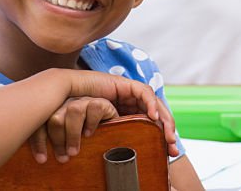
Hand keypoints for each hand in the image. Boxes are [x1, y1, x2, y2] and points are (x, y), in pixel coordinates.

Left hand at [29, 96, 118, 163]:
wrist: (108, 126)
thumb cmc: (82, 134)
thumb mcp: (65, 138)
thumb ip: (54, 140)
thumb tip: (42, 158)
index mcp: (55, 109)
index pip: (41, 122)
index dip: (39, 141)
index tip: (42, 159)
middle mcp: (68, 102)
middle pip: (56, 117)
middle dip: (57, 140)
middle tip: (63, 157)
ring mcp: (84, 101)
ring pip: (74, 111)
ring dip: (73, 135)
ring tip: (74, 151)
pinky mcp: (101, 102)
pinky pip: (94, 108)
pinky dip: (91, 123)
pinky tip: (89, 135)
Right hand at [61, 69, 179, 157]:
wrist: (68, 95)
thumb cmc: (82, 114)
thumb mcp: (105, 129)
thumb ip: (117, 136)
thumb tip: (126, 156)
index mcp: (130, 111)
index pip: (153, 123)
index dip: (162, 137)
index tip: (168, 154)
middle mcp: (134, 101)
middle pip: (158, 113)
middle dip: (167, 130)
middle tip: (172, 148)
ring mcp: (131, 91)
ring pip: (156, 103)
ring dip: (164, 119)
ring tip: (167, 135)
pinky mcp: (127, 84)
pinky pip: (144, 92)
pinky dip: (150, 104)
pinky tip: (153, 117)